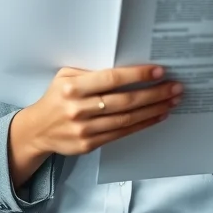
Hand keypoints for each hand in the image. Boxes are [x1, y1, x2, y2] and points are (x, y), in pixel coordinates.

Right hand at [8, 65, 179, 186]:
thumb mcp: (64, 77)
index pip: (111, 79)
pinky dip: (142, 124)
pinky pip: (121, 133)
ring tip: (171, 101)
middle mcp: (78, 109)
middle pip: (124, 101)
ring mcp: (84, 129)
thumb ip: (90, 73)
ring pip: (127, 119)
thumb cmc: (56, 98)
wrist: (38, 129)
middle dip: (153, 93)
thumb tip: (125, 68)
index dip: (137, 75)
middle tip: (174, 87)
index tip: (158, 71)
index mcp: (71, 88)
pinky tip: (156, 116)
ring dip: (153, 110)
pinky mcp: (89, 144)